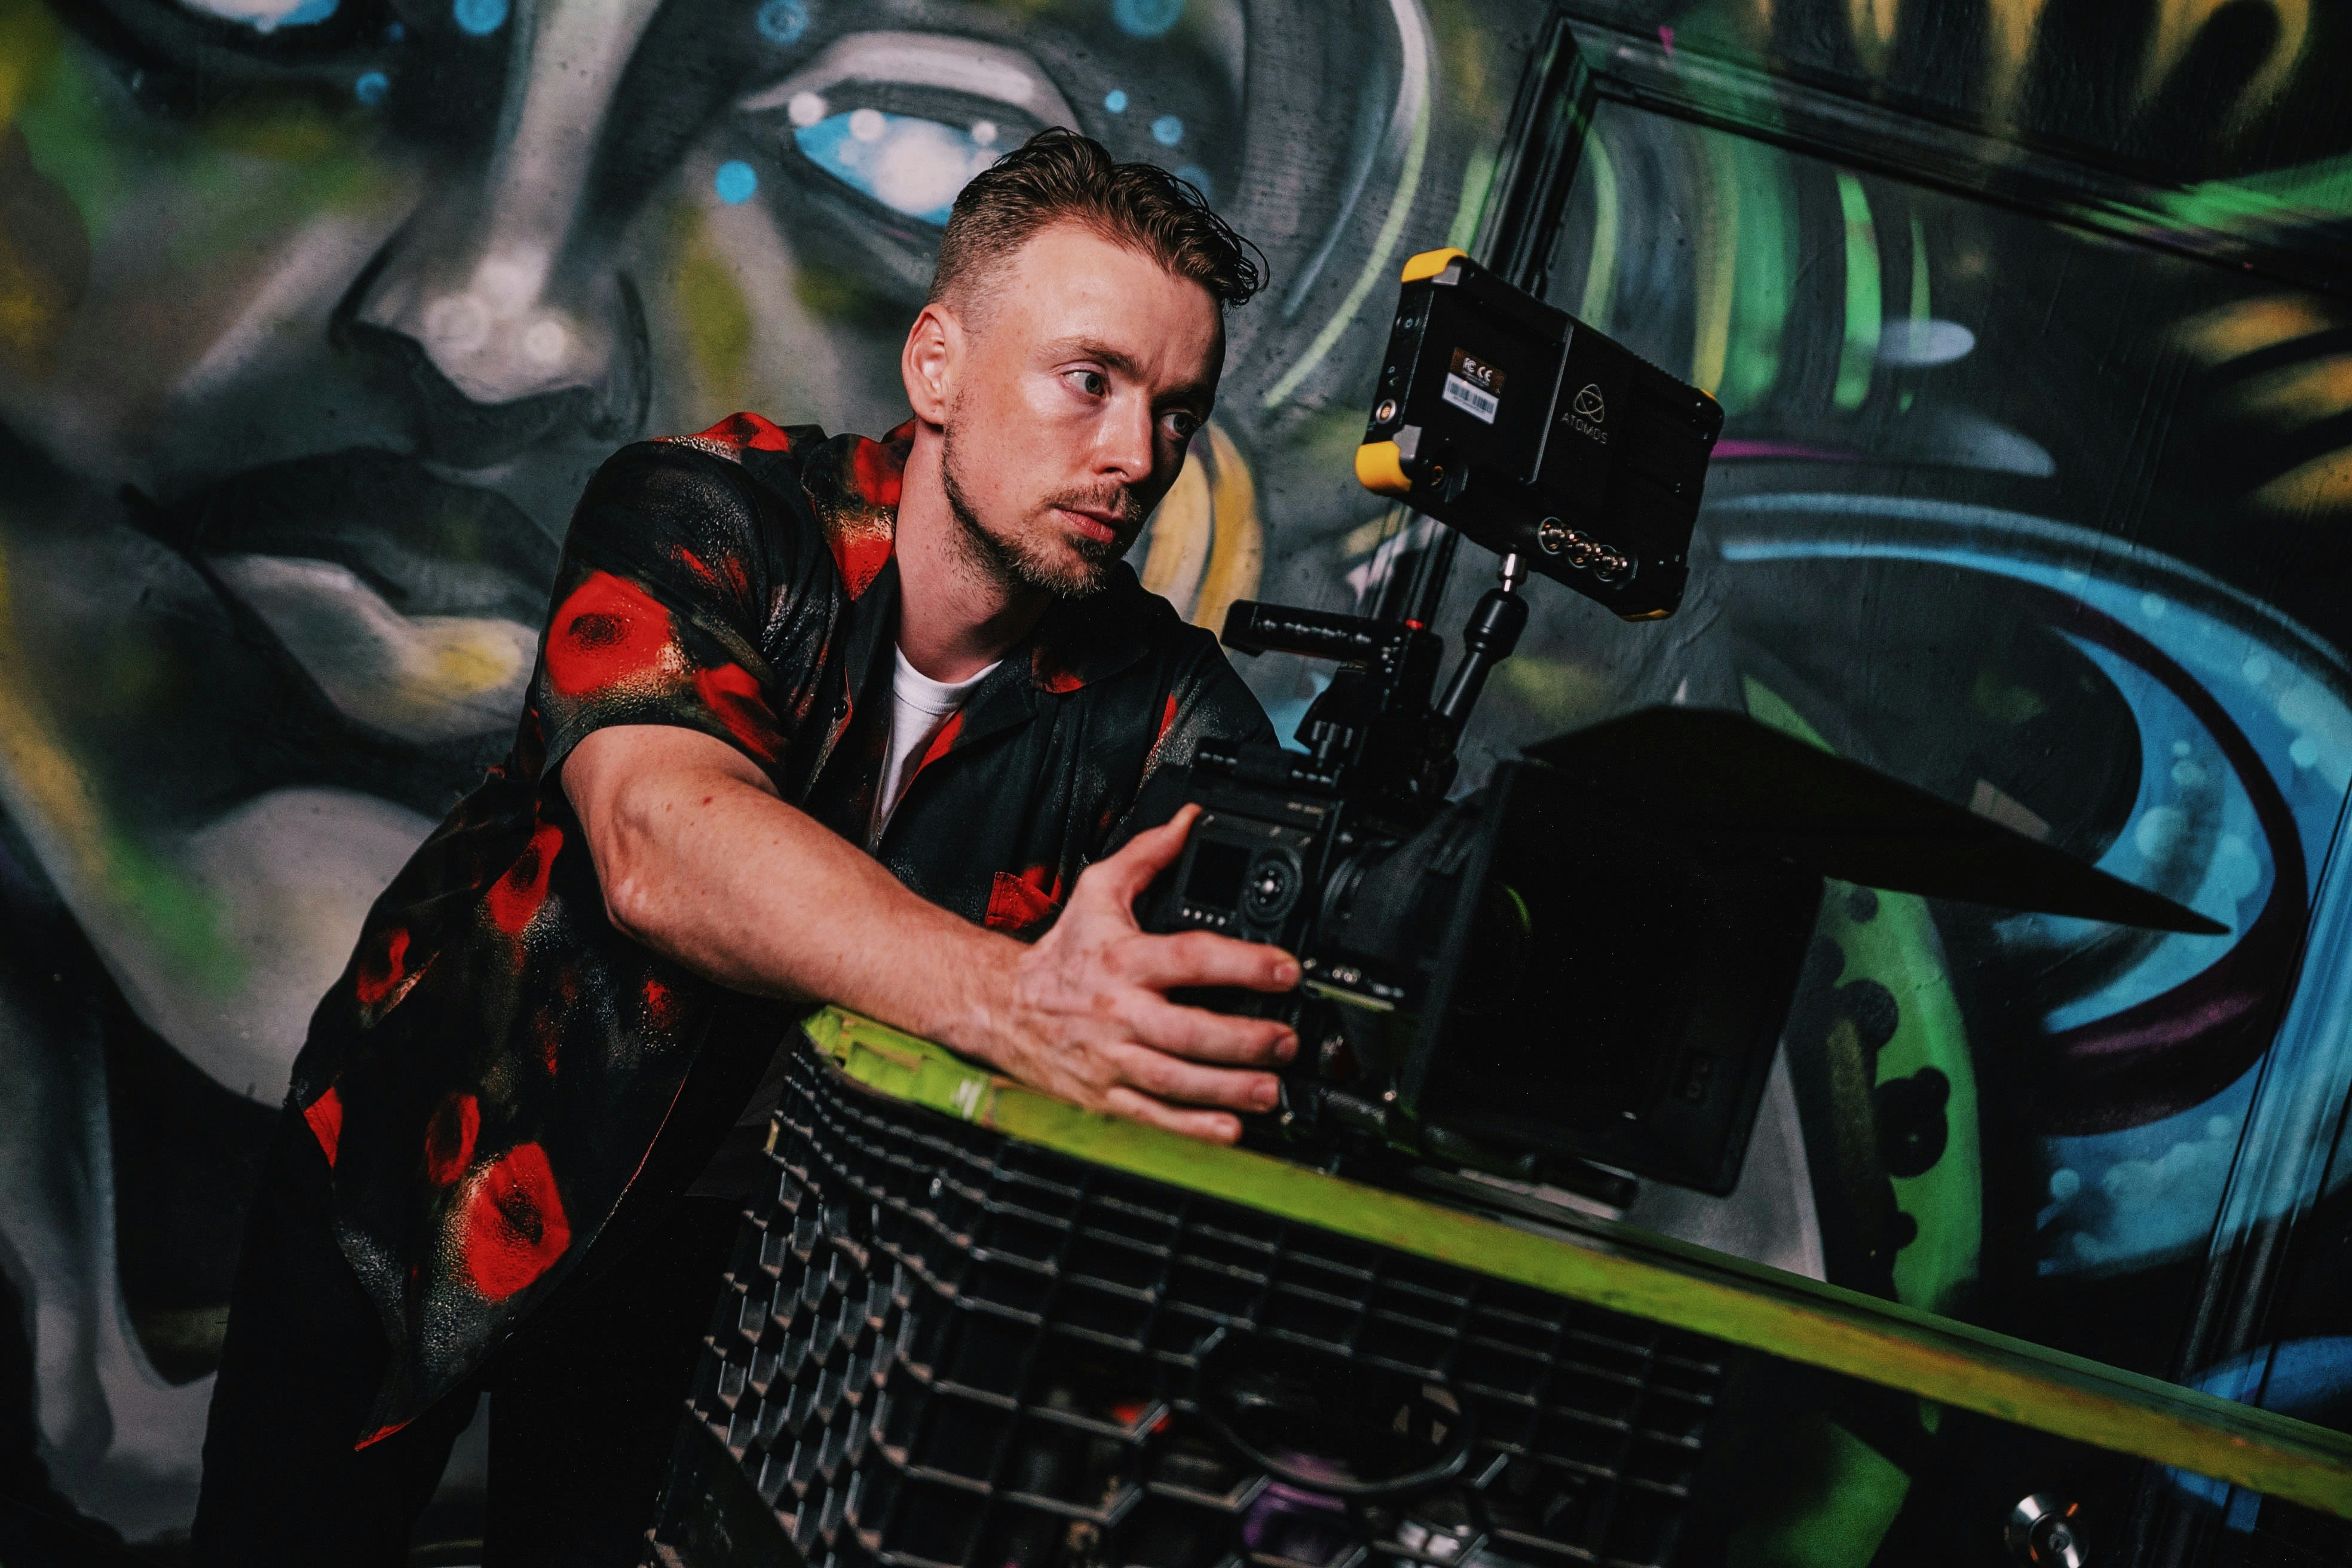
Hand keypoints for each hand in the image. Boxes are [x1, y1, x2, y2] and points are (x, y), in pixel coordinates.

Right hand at [978, 805, 1299, 1142]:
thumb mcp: (1097, 892)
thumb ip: (1148, 855)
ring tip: (1271, 1090)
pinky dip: (1191, 1127)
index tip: (1286, 970)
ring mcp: (1111, 1059)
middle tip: (1287, 1041)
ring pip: (1175, 1081)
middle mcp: (1119, 1013)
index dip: (1244, 965)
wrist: (1001, 1006)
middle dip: (1245, 1041)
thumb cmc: (1061, 954)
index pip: (1191, 959)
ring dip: (1227, 1089)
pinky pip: (1152, 1116)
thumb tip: (1189, 822)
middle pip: (1188, 1032)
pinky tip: (1229, 1130)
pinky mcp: (1104, 1095)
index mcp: (1125, 961)